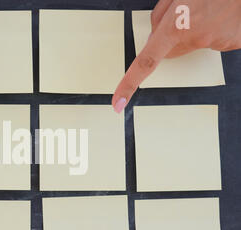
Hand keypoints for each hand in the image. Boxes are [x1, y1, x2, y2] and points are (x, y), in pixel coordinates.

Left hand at [112, 0, 240, 112]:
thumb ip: (161, 15)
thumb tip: (155, 34)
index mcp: (176, 27)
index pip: (145, 63)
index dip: (129, 84)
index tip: (118, 102)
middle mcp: (195, 39)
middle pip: (170, 51)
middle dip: (171, 37)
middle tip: (186, 13)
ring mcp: (215, 43)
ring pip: (192, 45)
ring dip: (194, 30)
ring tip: (209, 7)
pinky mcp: (232, 43)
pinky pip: (214, 41)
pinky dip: (214, 29)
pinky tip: (221, 13)